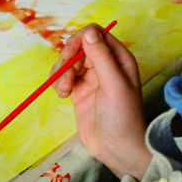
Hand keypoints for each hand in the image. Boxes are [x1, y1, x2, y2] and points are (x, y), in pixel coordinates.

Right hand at [52, 25, 150, 178]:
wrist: (117, 149)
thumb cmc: (123, 117)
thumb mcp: (113, 84)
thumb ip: (101, 57)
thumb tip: (89, 32)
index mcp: (119, 58)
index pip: (95, 33)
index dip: (80, 40)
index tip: (70, 55)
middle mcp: (105, 64)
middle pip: (78, 46)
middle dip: (68, 60)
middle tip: (66, 79)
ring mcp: (91, 77)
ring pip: (68, 62)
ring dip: (61, 73)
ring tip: (65, 92)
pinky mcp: (79, 90)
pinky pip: (63, 77)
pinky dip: (59, 83)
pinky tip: (63, 96)